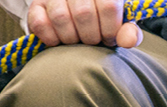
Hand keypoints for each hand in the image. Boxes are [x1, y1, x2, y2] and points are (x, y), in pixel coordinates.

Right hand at [27, 0, 142, 48]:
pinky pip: (40, 23)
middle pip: (84, 14)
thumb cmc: (104, 21)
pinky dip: (51, 38)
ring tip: (77, 41)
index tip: (109, 37)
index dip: (110, 29)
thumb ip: (129, 32)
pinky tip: (60, 41)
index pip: (108, 6)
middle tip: (92, 41)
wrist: (81, 12)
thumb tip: (128, 41)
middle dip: (91, 36)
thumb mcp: (121, 24)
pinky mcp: (36, 5)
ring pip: (60, 17)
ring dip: (71, 38)